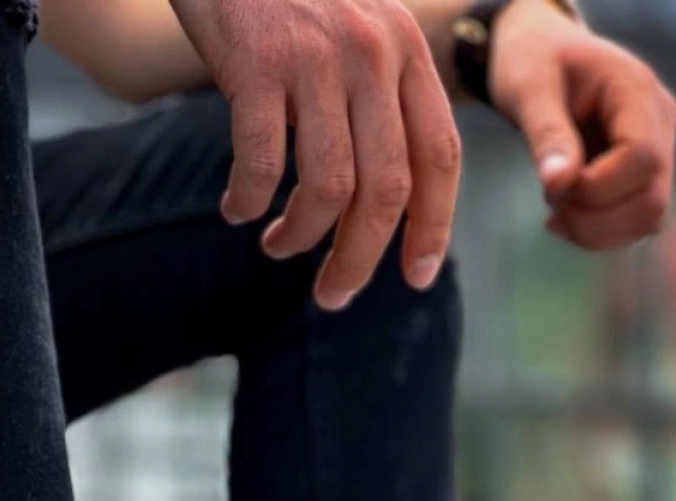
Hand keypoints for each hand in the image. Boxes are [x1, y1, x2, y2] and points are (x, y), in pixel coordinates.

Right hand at [169, 0, 461, 308]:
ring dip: (302, 239)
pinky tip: (236, 211)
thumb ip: (378, 95)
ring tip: (278, 247)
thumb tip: (385, 200)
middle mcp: (370, 54)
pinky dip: (248, 201)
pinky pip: (259, 162)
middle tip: (333, 296)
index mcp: (406, 51)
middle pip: (386, 190)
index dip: (433, 228)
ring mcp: (314, 56)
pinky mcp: (255, 62)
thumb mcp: (356, 28)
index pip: (439, 158)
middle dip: (360, 259)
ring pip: (327, 188)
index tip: (415, 277)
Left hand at [489, 2, 675, 249]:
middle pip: (651, 199)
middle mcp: (661, 120)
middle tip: (550, 200)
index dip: (597, 188)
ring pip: (648, 219)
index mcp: (637, 89)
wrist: (543, 57)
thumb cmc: (534, 63)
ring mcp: (660, 149)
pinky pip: (635, 222)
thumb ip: (547, 134)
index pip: (642, 158)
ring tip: (555, 206)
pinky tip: (564, 217)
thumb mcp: (529, 88)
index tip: (553, 185)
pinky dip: (598, 233)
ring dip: (595, 231)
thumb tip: (560, 184)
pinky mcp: (646, 175)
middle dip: (594, 218)